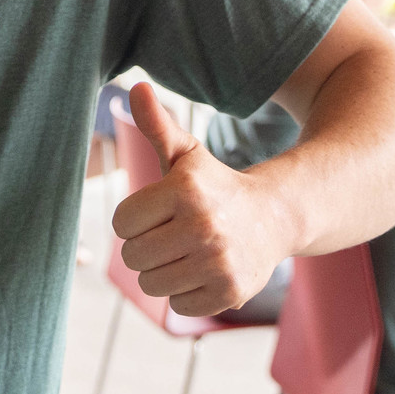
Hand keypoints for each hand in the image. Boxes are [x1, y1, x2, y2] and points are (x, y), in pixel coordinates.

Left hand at [107, 82, 292, 317]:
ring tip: (189, 253)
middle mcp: (203, 226)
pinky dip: (186, 294)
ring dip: (164, 273)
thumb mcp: (186, 155)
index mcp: (185, 190)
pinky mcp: (230, 292)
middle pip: (133, 257)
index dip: (135, 220)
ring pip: (152, 284)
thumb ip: (156, 125)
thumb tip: (136, 87)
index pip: (122, 224)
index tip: (159, 212)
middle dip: (147, 247)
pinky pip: (178, 306)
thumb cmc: (214, 187)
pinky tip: (205, 272)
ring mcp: (218, 262)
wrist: (273, 218)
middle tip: (175, 235)